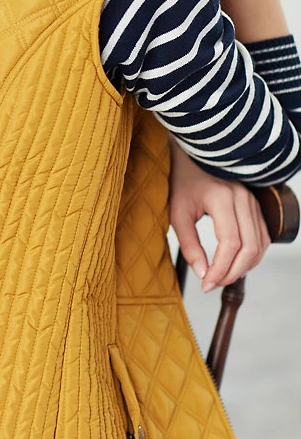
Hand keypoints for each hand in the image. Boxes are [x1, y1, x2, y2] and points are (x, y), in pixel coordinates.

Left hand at [168, 135, 270, 291]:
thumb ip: (189, 244)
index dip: (220, 269)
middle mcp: (243, 198)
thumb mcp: (177, 213)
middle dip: (232, 272)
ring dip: (244, 267)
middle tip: (212, 284)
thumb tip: (203, 275)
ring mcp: (252, 200)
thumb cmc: (181, 181)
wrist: (192, 155)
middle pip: (249, 248)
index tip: (205, 284)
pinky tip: (234, 263)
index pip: (230, 243)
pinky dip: (251, 255)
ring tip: (220, 276)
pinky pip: (262, 237)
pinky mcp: (255, 205)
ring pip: (260, 245)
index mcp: (221, 197)